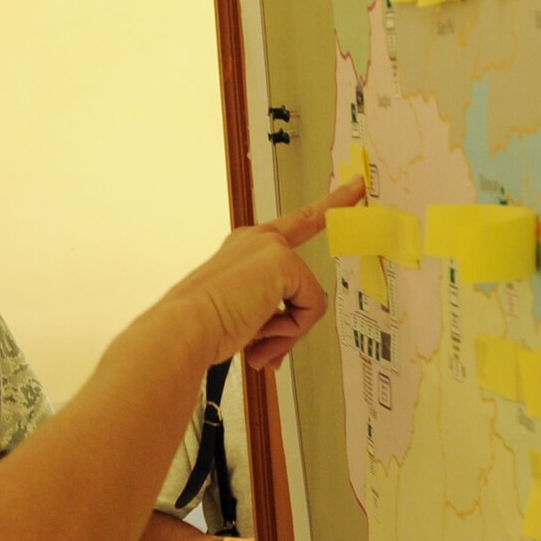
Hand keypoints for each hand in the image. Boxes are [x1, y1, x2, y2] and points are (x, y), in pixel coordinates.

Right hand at [152, 177, 363, 370]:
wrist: (184, 327)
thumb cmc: (199, 326)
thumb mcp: (239, 317)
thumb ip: (264, 323)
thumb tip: (272, 354)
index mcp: (243, 249)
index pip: (296, 224)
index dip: (329, 205)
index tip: (356, 187)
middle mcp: (257, 240)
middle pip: (305, 277)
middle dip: (295, 324)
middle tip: (280, 328)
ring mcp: (271, 247)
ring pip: (307, 302)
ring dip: (285, 332)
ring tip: (253, 339)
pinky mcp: (283, 261)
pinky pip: (311, 307)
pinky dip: (289, 330)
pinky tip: (259, 328)